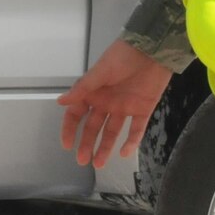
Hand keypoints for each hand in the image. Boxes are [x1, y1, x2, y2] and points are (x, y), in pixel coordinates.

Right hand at [56, 38, 174, 167]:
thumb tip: (61, 102)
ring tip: (99, 164)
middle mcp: (106, 102)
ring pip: (112, 132)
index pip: (76, 114)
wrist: (153, 50)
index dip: (70, 129)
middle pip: (93, 127)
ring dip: (105, 147)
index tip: (67, 145)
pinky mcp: (143, 110)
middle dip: (87, 144)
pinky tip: (124, 153)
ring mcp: (124, 107)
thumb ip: (83, 88)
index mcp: (93, 92)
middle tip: (83, 161)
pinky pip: (136, 130)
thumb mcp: (102, 71)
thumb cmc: (123, 57)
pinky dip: (131, 142)